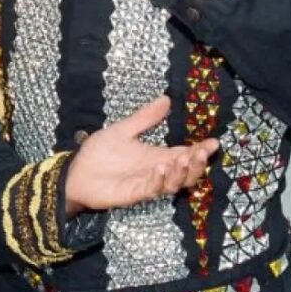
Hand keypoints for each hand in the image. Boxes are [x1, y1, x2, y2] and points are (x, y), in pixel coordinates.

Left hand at [64, 96, 217, 213]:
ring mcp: (147, 183)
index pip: (185, 153)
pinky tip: (160, 168)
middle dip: (197, 163)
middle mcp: (156, 170)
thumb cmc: (99, 154)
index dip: (201, 150)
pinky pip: (153, 189)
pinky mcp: (134, 193)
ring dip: (181, 172)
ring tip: (182, 159)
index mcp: (157, 155)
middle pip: (186, 172)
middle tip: (202, 152)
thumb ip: (145, 118)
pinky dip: (159, 179)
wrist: (76, 173)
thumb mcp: (123, 130)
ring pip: (174, 183)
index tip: (214, 141)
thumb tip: (166, 98)